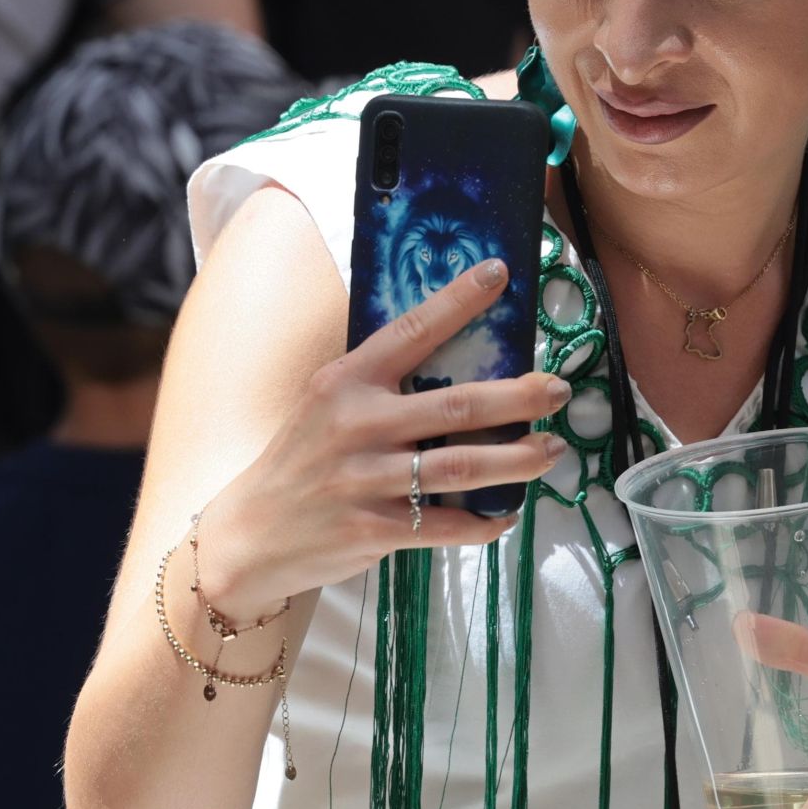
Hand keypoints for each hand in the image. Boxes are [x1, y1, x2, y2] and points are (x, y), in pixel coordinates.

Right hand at [203, 258, 566, 610]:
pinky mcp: (373, 529)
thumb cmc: (302, 459)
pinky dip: (483, 522)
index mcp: (346, 381)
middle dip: (517, 397)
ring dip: (516, 459)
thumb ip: (380, 383)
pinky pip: (444, 526)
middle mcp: (357, 425)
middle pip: (454, 407)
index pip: (411, 331)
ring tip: (552, 449)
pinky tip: (507, 515)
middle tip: (558, 389)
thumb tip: (457, 358)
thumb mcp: (326, 403)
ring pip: (459, 468)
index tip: (500, 273)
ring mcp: (365, 480)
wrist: (249, 535)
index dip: (458, 301)